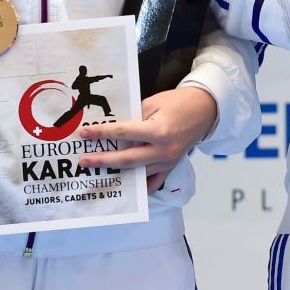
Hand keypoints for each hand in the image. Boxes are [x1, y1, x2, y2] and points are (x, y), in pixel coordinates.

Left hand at [79, 86, 218, 191]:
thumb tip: (113, 128)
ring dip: (116, 173)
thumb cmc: (179, 103)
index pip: (124, 133)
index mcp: (158, 131)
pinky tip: (124, 185)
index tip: (85, 134)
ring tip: (98, 172)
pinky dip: (138, 186)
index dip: (102, 134)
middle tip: (84, 161)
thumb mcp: (153, 103)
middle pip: (127, 160)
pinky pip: (152, 183)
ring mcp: (167, 161)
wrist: (205, 110)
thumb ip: (133, 117)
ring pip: (137, 173)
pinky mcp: (170, 167)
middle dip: (103, 160)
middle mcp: (163, 150)